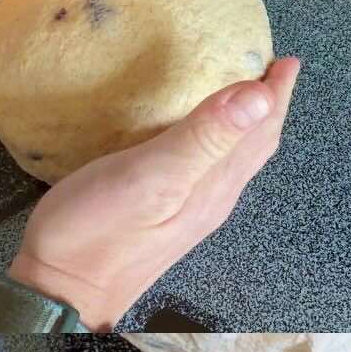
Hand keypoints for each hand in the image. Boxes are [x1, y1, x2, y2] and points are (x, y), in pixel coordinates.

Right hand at [8, 57, 298, 330]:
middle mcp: (213, 199)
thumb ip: (205, 137)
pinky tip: (198, 135)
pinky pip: (209, 169)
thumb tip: (259, 96)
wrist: (63, 292)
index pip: (261, 131)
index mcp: (216, 185)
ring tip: (245, 94)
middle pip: (254, 145)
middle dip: (267, 106)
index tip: (287, 59)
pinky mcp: (167, 215)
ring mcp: (192, 210)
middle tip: (272, 69)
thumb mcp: (152, 177)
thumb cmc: (98, 233)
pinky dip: (217, 141)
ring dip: (246, 124)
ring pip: (235, 159)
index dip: (276, 94)